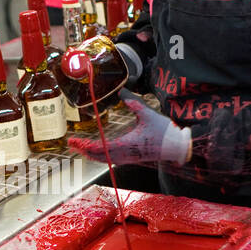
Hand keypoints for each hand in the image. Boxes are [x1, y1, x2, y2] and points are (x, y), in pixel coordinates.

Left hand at [68, 91, 190, 167]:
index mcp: (127, 144)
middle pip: (99, 156)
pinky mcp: (132, 158)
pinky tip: (97, 152)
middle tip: (72, 143)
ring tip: (80, 147)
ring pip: (105, 159)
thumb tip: (121, 90)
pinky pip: (111, 159)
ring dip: (91, 154)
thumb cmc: (164, 131)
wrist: (178, 146)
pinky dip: (101, 156)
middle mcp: (126, 154)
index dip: (86, 145)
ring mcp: (128, 157)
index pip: (101, 148)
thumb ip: (133, 102)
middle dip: (84, 150)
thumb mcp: (147, 114)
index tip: (75, 140)